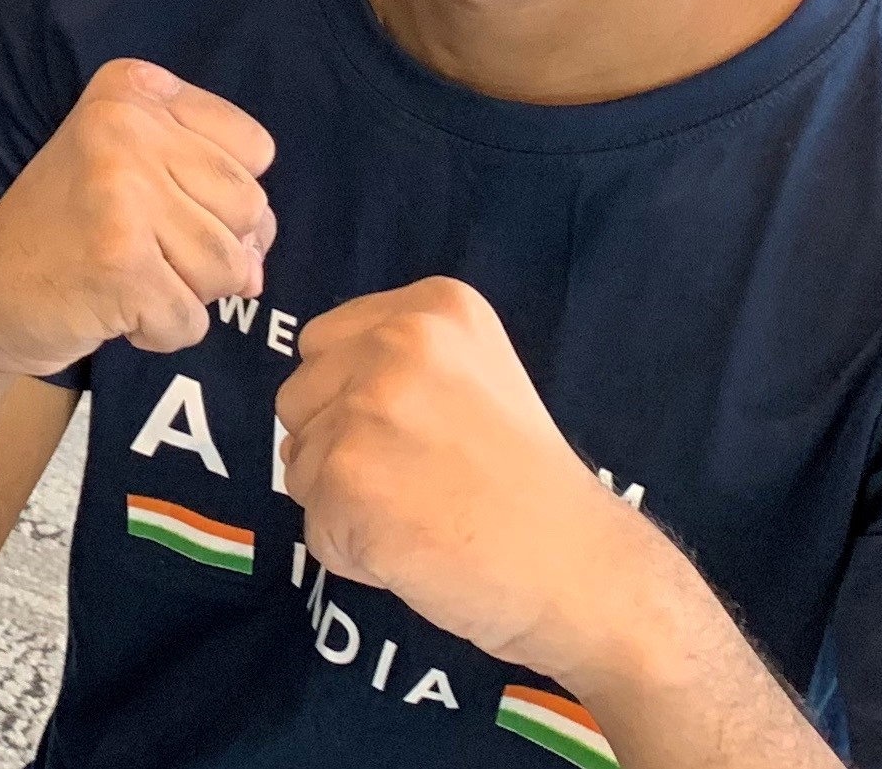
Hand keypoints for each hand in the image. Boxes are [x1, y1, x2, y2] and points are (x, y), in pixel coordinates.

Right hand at [0, 59, 276, 381]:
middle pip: (250, 208)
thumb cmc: (69, 227)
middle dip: (211, 250)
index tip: (160, 201)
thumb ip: (212, 191)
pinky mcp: (119, 261)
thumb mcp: (133, 166)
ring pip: (230, 268)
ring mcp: (120, 191)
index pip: (255, 149)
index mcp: (132, 89)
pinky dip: (160, 331)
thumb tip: (255, 268)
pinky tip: (112, 307)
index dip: (222, 195)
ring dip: (187, 294)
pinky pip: (194, 319)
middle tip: (140, 247)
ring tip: (127, 276)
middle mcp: (125, 125)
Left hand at [278, 278, 649, 676]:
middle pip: (298, 399)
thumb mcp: (475, 377)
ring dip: (345, 505)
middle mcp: (393, 343)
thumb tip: (307, 405)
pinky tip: (417, 551)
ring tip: (425, 516)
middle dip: (339, 449)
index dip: (354, 401)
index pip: (321, 344)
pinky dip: (353, 553)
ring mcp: (366, 409)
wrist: (584, 574)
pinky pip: (314, 527)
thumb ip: (391, 367)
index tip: (423, 435)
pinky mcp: (346, 478)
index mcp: (429, 308)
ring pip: (300, 465)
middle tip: (423, 483)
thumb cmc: (528, 487)